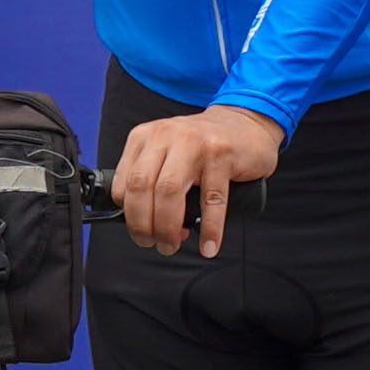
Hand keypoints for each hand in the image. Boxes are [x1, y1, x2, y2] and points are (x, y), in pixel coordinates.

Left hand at [112, 105, 284, 258]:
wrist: (246, 124)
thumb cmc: (203, 147)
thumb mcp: (167, 152)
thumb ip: (152, 179)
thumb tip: (144, 225)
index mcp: (145, 137)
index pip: (124, 183)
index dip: (130, 215)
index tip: (142, 231)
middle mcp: (166, 136)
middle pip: (142, 187)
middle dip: (144, 225)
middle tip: (155, 244)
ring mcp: (195, 143)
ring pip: (169, 191)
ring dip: (168, 227)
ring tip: (173, 245)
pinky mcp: (222, 154)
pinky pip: (212, 199)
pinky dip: (210, 229)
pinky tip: (209, 246)